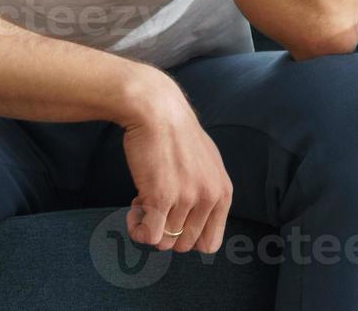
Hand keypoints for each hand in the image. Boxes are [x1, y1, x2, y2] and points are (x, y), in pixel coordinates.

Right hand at [121, 74, 231, 253]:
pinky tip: (133, 206)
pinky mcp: (161, 197)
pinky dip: (137, 228)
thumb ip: (208, 193)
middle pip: (183, 246)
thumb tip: (195, 225)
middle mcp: (210, 198)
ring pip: (163, 242)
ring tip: (144, 199)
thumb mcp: (208, 164)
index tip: (173, 220)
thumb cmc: (177, 135)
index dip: (186, 238)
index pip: (209, 243)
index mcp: (223, 193)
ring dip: (149, 226)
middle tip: (155, 207)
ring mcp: (187, 199)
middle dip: (165, 231)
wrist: (158, 111)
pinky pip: (148, 236)